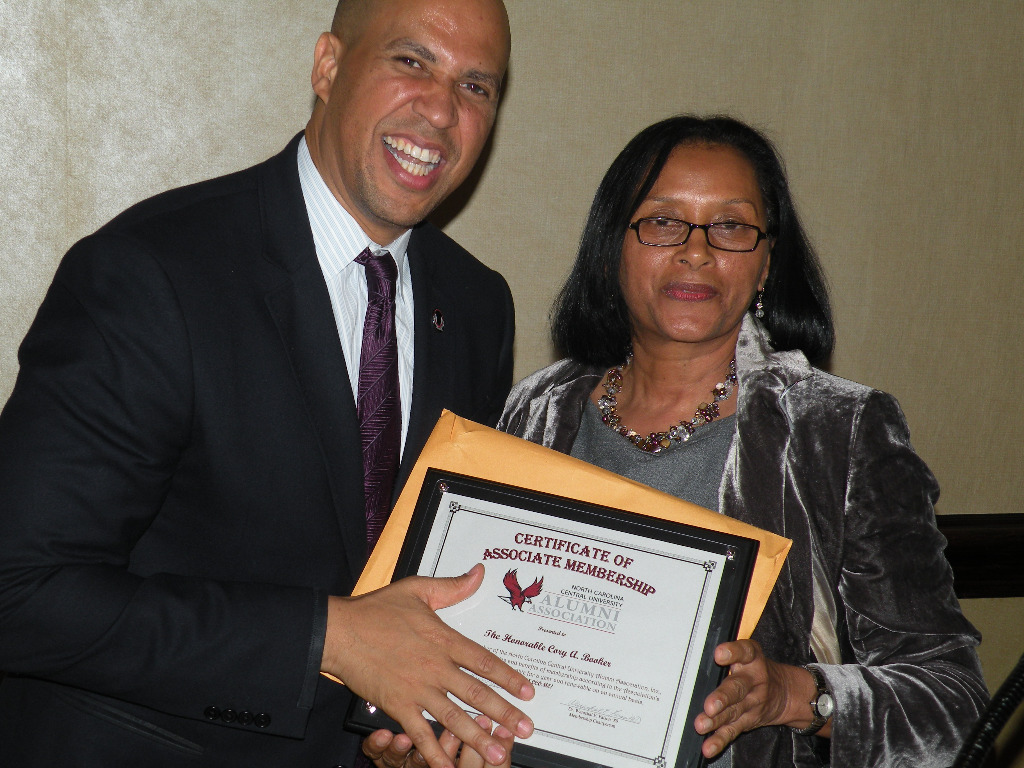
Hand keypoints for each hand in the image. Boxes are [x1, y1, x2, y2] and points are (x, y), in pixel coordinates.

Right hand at [322, 564, 533, 767]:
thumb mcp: (418, 590)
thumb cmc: (376, 609)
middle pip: (477, 694)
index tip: (528, 692)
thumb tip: (479, 573)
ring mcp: (416, 689)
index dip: (508, 677)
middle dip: (505, 714)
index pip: (484, 661)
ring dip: (478, 738)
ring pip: (454, 718)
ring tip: (500, 753)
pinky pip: (420, 734)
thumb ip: (452, 586)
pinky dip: (435, 753)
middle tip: (526, 729)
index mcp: (443, 640)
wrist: (339, 631)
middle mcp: (435, 667)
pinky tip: (449, 767)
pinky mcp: (397, 706)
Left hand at [694, 640, 827, 757]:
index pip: (745, 652)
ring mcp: (751, 703)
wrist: (785, 693)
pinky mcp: (747, 721)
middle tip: (710, 705)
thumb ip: (729, 654)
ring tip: (702, 725)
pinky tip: (709, 746)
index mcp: (752, 659)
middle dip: (723, 697)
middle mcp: (753, 681)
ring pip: (733, 712)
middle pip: (738, 688)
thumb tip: (697, 652)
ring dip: (717, 720)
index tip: (719, 654)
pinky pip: (732, 731)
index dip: (733, 652)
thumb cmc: (756, 669)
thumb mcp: (749, 654)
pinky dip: (719, 740)